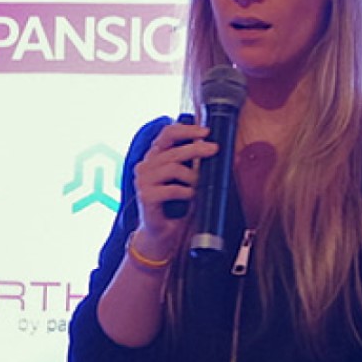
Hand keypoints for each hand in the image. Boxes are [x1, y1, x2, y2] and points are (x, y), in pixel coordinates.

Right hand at [130, 121, 217, 258]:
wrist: (160, 232)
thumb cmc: (174, 205)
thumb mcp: (186, 180)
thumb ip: (194, 164)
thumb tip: (218, 151)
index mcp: (154, 157)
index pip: (167, 134)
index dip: (186, 129)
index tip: (205, 132)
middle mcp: (146, 166)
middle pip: (173, 150)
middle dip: (197, 148)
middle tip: (213, 149)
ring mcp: (143, 181)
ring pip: (173, 167)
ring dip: (192, 176)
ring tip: (197, 185)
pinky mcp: (146, 196)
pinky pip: (172, 189)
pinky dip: (186, 192)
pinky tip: (190, 196)